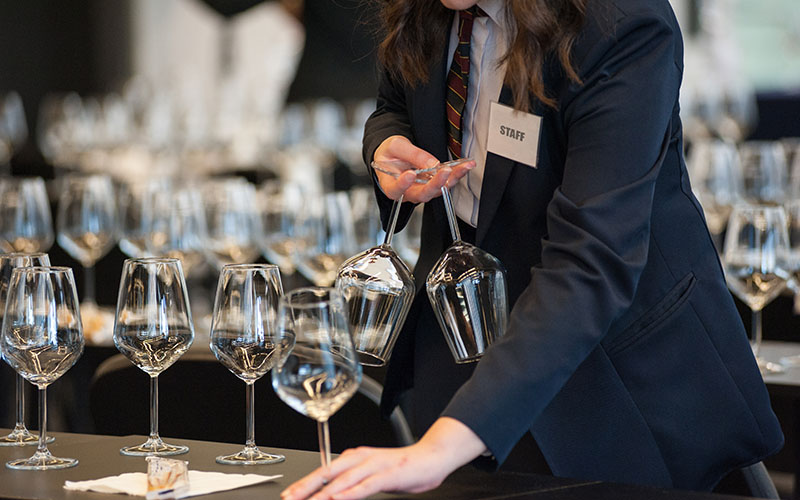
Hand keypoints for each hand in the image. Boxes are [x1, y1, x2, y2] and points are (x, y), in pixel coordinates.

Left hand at [281, 417, 487, 499]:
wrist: (433, 457)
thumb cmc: (404, 468)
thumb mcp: (373, 475)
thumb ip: (354, 481)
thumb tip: (334, 492)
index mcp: (356, 456)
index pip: (325, 470)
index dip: (306, 483)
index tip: (290, 494)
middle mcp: (362, 457)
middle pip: (329, 472)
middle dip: (307, 486)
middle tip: (290, 498)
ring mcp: (375, 465)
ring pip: (344, 479)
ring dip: (324, 492)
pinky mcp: (388, 474)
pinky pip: (367, 484)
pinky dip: (351, 492)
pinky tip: (338, 498)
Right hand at [374, 136, 474, 203]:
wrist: (394, 154)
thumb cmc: (390, 153)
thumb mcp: (396, 146)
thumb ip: (412, 154)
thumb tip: (432, 164)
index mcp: (390, 185)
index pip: (395, 190)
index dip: (403, 185)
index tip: (410, 174)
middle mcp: (407, 192)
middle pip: (422, 194)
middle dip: (435, 183)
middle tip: (444, 170)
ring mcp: (421, 190)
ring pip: (437, 190)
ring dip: (452, 178)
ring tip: (463, 166)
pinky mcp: (433, 185)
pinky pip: (445, 182)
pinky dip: (456, 174)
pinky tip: (465, 165)